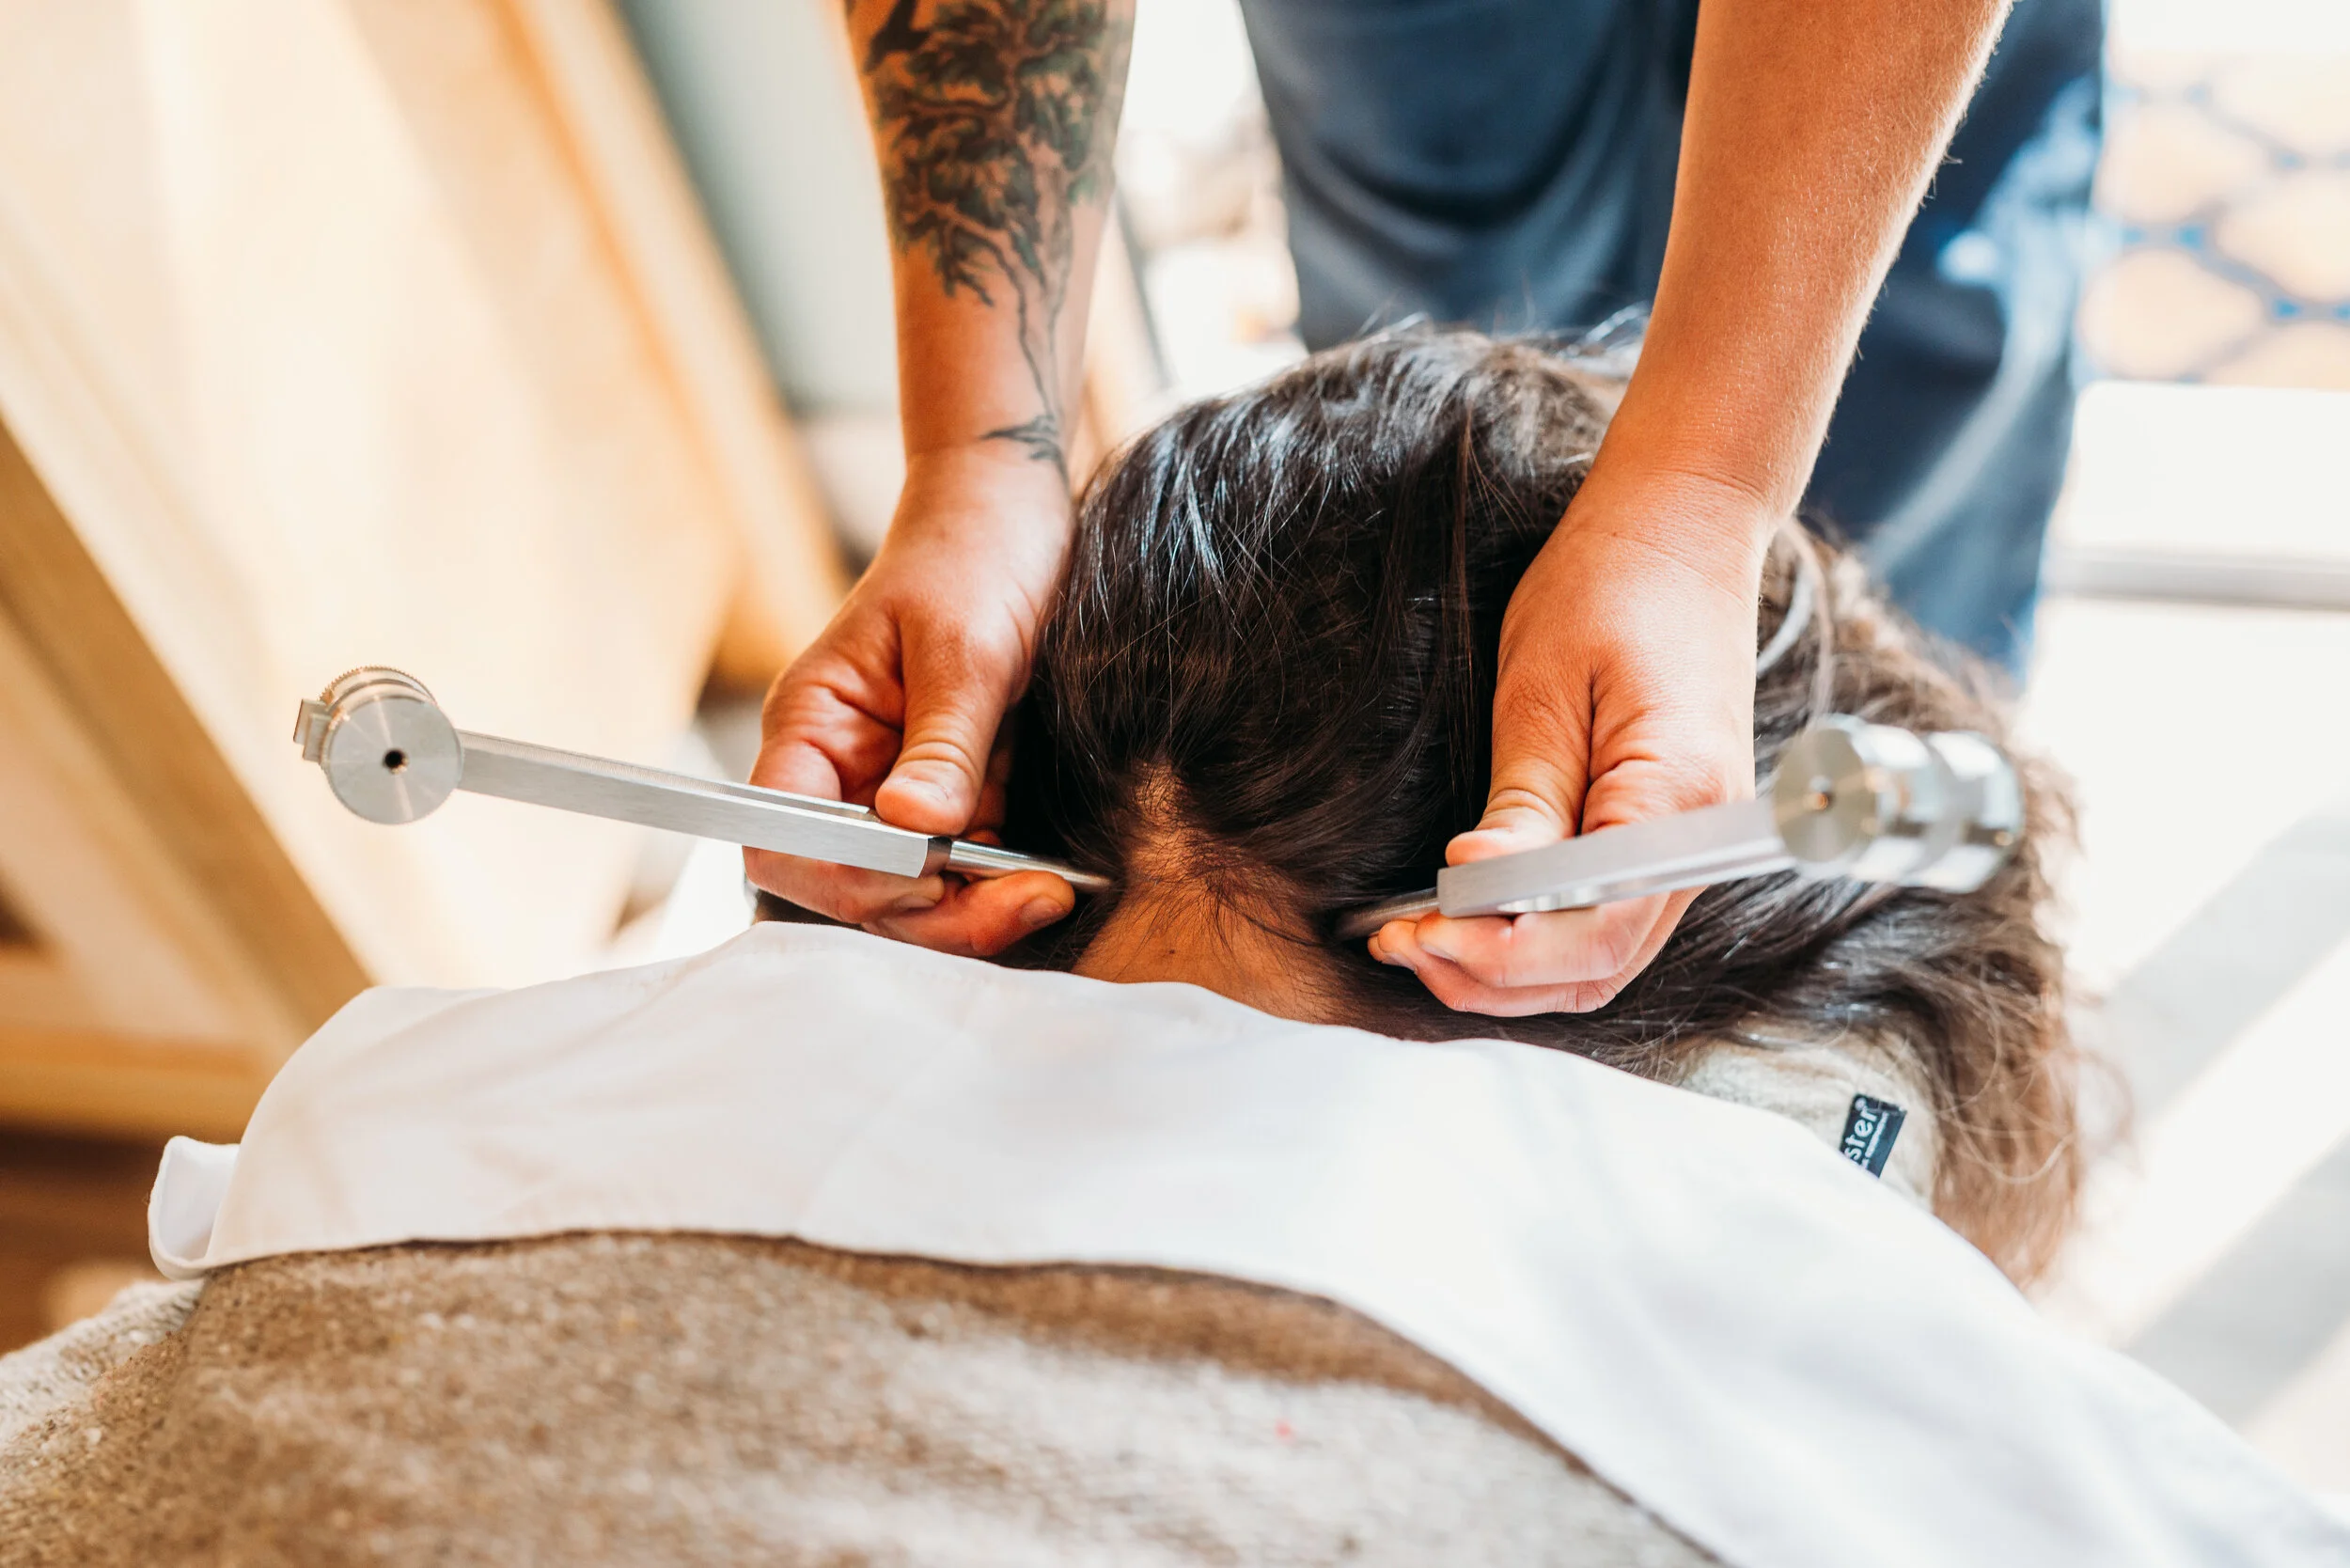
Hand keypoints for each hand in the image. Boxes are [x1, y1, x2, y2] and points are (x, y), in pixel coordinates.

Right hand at [746, 444, 1079, 955]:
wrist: (1017, 514)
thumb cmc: (976, 556)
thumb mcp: (966, 650)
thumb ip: (943, 746)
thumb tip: (913, 832)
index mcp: (812, 727)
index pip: (784, 842)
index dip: (851, 876)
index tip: (935, 871)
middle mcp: (840, 771)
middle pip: (849, 886)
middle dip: (931, 910)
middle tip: (1028, 898)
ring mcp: (894, 789)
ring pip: (908, 892)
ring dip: (971, 909)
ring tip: (1046, 894)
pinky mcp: (951, 794)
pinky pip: (958, 868)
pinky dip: (995, 886)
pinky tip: (1047, 879)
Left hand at [1372, 467, 1770, 1014]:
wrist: (1683, 529)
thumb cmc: (1611, 587)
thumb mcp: (1543, 688)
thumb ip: (1523, 802)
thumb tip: (1475, 887)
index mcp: (1679, 800)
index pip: (1593, 930)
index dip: (1498, 952)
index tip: (1416, 931)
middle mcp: (1699, 843)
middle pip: (1596, 966)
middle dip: (1489, 975)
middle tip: (1397, 943)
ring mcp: (1688, 850)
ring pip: (1597, 961)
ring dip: (1506, 970)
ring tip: (1417, 938)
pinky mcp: (1663, 843)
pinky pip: (1601, 923)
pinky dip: (1533, 942)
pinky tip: (1468, 918)